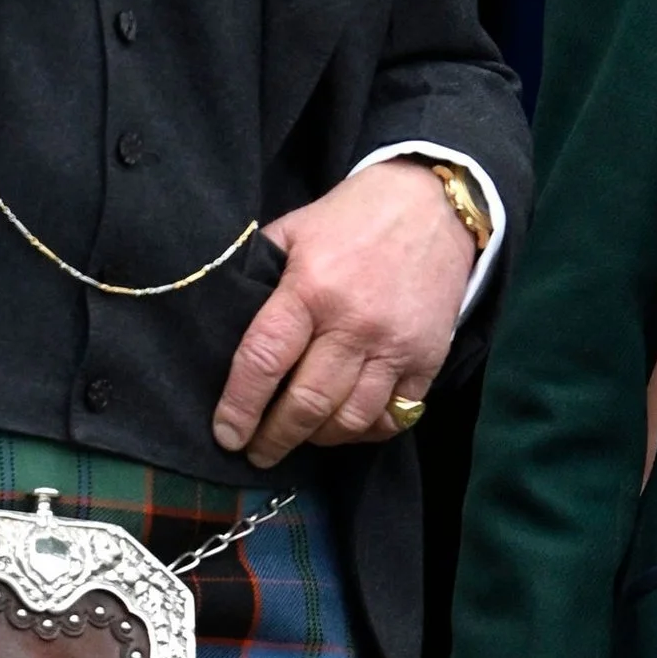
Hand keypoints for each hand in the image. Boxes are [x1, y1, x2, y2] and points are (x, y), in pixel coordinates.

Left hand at [212, 164, 476, 465]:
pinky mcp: (428, 360)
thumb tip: (222, 319)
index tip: (226, 434)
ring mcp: (395, 346)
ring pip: (351, 419)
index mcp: (311, 288)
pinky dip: (365, 431)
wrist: (434, 205)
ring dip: (318, 439)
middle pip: (307, 403)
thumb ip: (260, 273)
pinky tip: (345, 425)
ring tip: (300, 437)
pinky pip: (394, 417)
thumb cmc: (353, 218)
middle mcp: (354, 324)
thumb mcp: (294, 230)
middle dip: (274, 438)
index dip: (240, 406)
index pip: (265, 360)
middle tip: (256, 452)